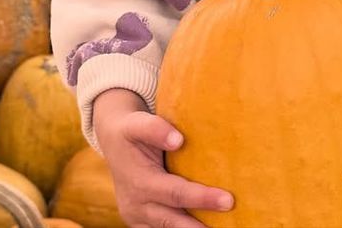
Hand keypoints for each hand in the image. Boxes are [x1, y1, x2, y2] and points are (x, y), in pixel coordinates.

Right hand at [93, 88, 233, 227]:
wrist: (112, 142)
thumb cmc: (131, 130)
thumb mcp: (138, 123)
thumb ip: (155, 129)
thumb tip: (178, 140)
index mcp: (138, 182)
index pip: (175, 193)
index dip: (202, 198)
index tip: (228, 200)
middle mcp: (136, 205)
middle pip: (173, 220)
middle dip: (200, 227)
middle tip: (229, 223)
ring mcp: (137, 218)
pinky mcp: (141, 223)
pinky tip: (202, 227)